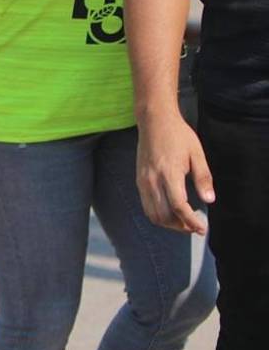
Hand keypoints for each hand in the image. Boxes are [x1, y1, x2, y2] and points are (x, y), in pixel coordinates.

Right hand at [136, 109, 213, 234]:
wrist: (154, 120)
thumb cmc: (178, 135)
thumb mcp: (197, 154)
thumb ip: (203, 178)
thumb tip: (209, 200)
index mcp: (169, 172)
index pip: (179, 206)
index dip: (191, 221)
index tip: (202, 228)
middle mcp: (152, 179)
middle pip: (163, 215)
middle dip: (180, 226)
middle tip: (194, 227)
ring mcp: (143, 180)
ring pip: (152, 213)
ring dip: (167, 223)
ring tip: (182, 222)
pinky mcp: (139, 179)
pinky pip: (146, 204)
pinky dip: (157, 214)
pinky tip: (170, 210)